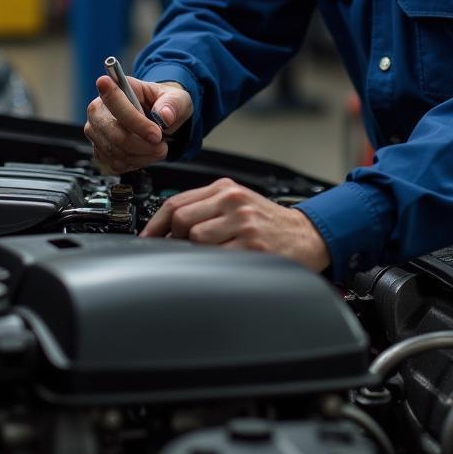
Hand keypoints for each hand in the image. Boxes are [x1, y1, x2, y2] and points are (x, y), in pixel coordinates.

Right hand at [84, 77, 192, 172]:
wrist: (159, 117)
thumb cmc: (163, 102)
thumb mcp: (175, 97)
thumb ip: (172, 104)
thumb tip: (164, 116)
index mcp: (118, 87)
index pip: (113, 101)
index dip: (135, 121)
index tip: (156, 134)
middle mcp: (100, 108)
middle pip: (114, 133)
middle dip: (142, 144)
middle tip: (161, 144)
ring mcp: (96, 130)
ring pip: (116, 151)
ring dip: (142, 155)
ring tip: (157, 148)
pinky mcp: (98, 149)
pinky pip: (115, 163)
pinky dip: (135, 163)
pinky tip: (145, 154)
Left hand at [140, 177, 330, 272]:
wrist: (306, 235)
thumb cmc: (268, 222)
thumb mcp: (237, 202)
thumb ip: (205, 208)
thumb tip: (167, 230)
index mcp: (225, 188)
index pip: (176, 202)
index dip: (155, 224)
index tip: (147, 239)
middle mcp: (233, 201)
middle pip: (181, 219)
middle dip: (175, 238)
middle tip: (182, 250)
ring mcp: (243, 223)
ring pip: (195, 238)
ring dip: (193, 252)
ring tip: (206, 257)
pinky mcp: (251, 246)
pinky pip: (215, 257)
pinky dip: (209, 264)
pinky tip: (218, 265)